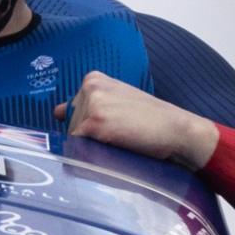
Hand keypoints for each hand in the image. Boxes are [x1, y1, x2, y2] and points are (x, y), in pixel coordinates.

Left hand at [54, 71, 218, 168]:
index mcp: (93, 79)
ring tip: (120, 141)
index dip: (89, 127)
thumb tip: (57, 113)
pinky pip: (77, 148)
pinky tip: (116, 148)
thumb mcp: (118, 102)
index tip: (112, 129)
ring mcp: (91, 104)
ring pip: (73, 139)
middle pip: (70, 124)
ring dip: (91, 148)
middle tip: (119, 136)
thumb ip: (89, 105)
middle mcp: (89, 87)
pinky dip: (91, 156)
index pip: (72, 111)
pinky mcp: (94, 123)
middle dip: (88, 137)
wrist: (177, 130)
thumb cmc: (151, 121)